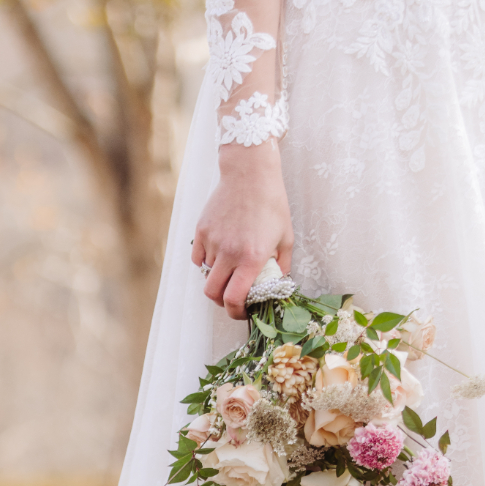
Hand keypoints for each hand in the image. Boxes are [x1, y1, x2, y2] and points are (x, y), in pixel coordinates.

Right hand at [192, 142, 293, 318]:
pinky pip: (198, 257)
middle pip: (213, 294)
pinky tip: (218, 253)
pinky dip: (206, 262)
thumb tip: (277, 285)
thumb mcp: (286, 236)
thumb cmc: (272, 203)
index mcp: (252, 258)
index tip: (242, 313)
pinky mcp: (201, 230)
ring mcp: (213, 241)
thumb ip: (282, 266)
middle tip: (232, 297)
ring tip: (229, 267)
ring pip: (206, 275)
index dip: (236, 313)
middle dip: (222, 302)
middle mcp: (229, 253)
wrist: (250, 172)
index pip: (234, 299)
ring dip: (217, 278)